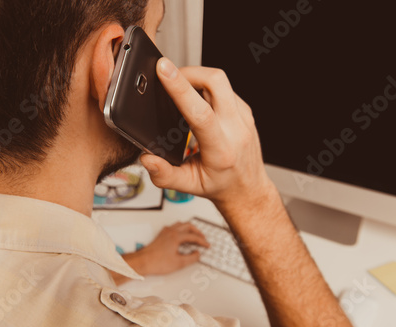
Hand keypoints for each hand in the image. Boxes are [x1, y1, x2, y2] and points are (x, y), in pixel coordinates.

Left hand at [125, 222, 209, 276]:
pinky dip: (180, 229)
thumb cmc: (157, 262)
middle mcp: (171, 231)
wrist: (143, 262)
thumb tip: (197, 254)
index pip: (193, 236)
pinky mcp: (161, 235)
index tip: (207, 245)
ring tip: (194, 235)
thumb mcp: (179, 263)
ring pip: (180, 224)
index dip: (202, 241)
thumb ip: (191, 258)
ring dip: (189, 228)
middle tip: (203, 238)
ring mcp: (165, 232)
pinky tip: (180, 235)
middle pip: (188, 226)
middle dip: (197, 231)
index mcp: (176, 236)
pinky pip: (173, 227)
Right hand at [140, 58, 274, 207]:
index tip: (164, 69)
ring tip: (181, 88)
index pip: (200, 112)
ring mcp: (244, 118)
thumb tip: (147, 158)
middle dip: (189, 71)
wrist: (248, 189)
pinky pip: (226, 88)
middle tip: (170, 76)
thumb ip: (164, 175)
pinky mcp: (246, 111)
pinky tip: (197, 99)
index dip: (179, 87)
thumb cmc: (221, 185)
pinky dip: (207, 87)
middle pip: (216, 82)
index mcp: (220, 150)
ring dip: (198, 77)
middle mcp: (236, 130)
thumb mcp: (189, 186)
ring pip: (221, 81)